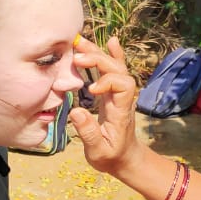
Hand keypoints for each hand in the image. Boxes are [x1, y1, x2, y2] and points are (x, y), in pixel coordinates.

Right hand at [69, 36, 141, 176]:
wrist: (124, 158)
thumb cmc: (111, 156)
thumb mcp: (98, 151)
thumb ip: (88, 132)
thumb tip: (75, 112)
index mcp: (121, 111)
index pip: (123, 86)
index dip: (108, 81)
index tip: (90, 90)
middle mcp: (123, 98)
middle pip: (117, 70)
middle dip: (99, 60)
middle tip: (77, 56)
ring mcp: (118, 94)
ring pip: (114, 67)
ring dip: (99, 53)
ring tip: (80, 41)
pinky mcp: (112, 93)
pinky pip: (115, 70)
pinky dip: (112, 55)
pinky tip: (111, 41)